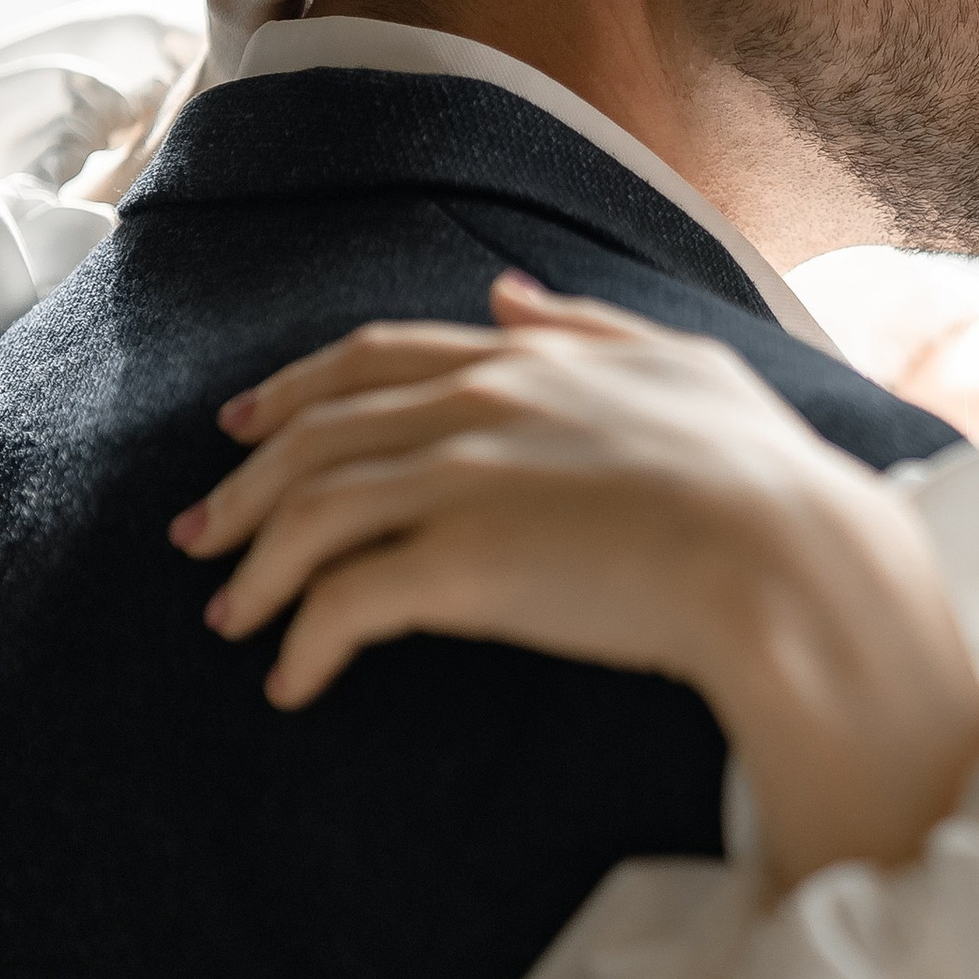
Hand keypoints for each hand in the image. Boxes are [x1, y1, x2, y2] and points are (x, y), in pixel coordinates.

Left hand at [169, 276, 978, 887]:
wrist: (782, 553)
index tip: (242, 427)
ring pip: (308, 517)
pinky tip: (292, 683)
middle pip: (314, 438)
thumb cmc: (759, 470)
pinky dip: (301, 643)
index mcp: (523, 359)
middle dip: (241, 489)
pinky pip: (342, 605)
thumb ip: (584, 324)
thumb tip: (503, 295)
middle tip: (195, 536)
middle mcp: (474, 408)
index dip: (293, 392)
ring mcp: (459, 484)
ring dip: (254, 572)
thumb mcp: (682, 362)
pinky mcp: (458, 570)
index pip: (372, 359)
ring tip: (230, 622)